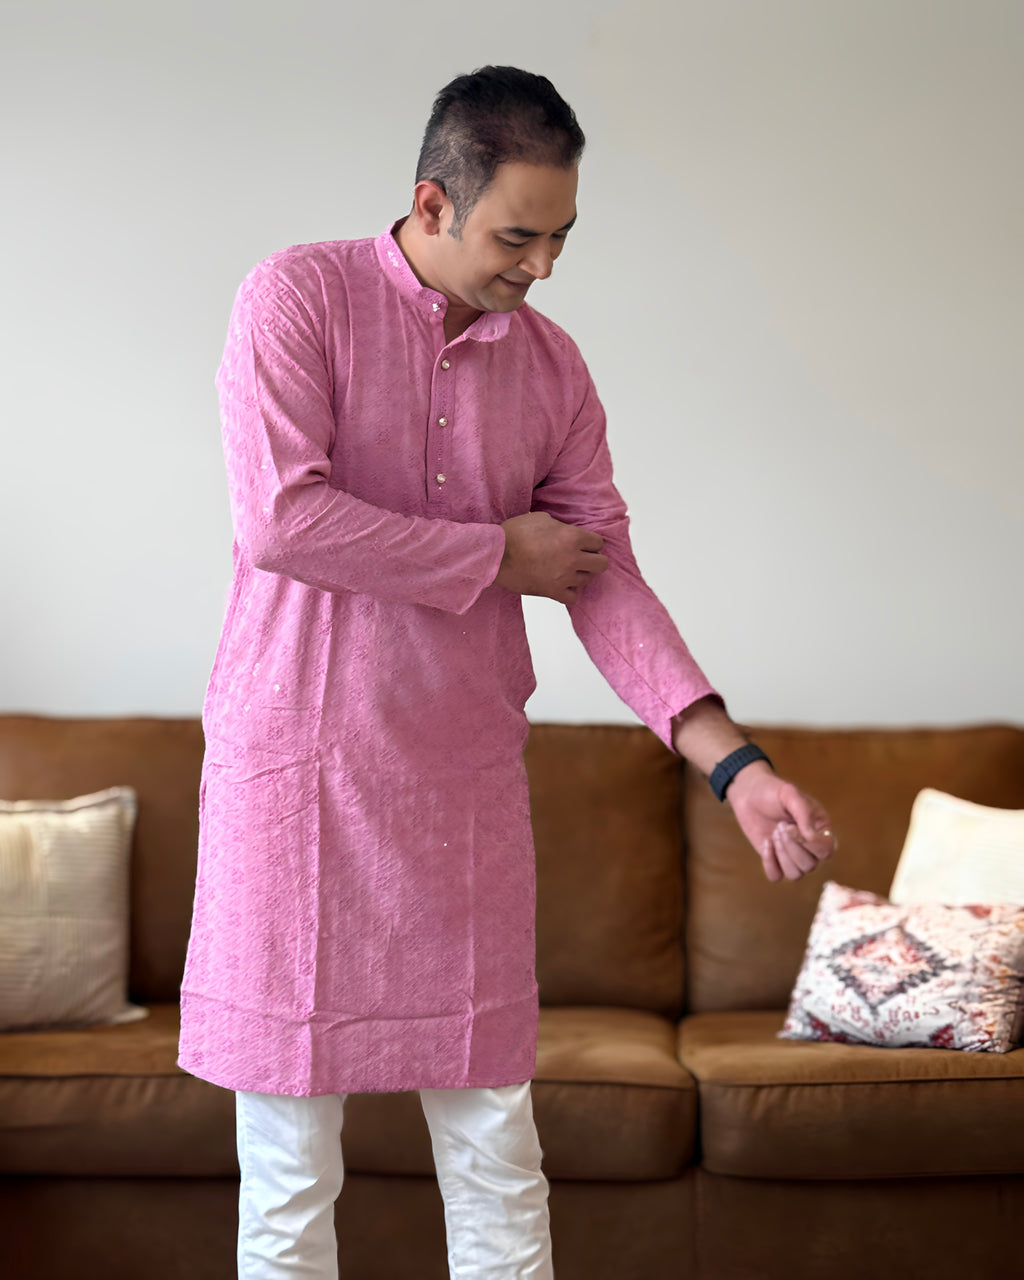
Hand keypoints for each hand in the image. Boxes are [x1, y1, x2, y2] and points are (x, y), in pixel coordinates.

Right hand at [495, 512, 608, 604]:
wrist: (497, 555)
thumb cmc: (515, 534)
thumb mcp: (542, 518)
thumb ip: (560, 527)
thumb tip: (566, 532)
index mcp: (572, 537)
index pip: (599, 543)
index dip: (591, 542)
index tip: (584, 544)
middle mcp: (572, 558)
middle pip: (601, 564)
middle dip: (594, 559)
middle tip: (582, 558)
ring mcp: (564, 577)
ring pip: (587, 581)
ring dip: (580, 575)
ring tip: (568, 570)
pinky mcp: (553, 592)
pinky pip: (573, 597)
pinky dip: (570, 592)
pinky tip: (563, 584)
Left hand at [726, 763, 836, 882]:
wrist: (749, 794)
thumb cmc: (773, 792)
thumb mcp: (790, 795)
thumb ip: (803, 813)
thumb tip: (811, 837)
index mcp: (821, 830)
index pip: (826, 850)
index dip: (809, 843)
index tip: (790, 825)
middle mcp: (810, 846)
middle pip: (810, 865)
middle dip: (791, 847)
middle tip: (779, 826)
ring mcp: (792, 855)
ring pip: (795, 874)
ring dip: (782, 856)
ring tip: (774, 834)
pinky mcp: (774, 860)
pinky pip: (776, 876)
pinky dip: (769, 863)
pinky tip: (765, 843)